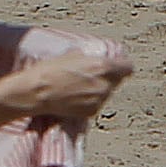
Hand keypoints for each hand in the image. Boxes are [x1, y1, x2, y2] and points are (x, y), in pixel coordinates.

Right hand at [0, 37, 131, 125]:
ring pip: (107, 93)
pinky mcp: (91, 112)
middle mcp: (105, 85)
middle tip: (92, 75)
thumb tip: (91, 57)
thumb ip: (88, 57)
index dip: (122, 66)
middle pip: (117, 81)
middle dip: (108, 78)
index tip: (116, 65)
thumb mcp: (71, 54)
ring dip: (99, 89)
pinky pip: (96, 104)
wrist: (37, 92)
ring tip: (79, 86)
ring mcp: (99, 101)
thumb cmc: (50, 70)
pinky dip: (90, 101)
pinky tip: (75, 97)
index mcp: (103, 67)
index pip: (128, 67)